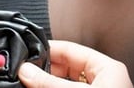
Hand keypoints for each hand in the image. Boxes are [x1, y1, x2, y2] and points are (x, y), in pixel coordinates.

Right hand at [16, 40, 132, 87]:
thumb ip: (50, 83)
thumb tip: (28, 72)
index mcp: (108, 70)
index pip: (73, 50)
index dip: (49, 51)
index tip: (28, 55)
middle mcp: (104, 82)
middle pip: (67, 69)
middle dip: (45, 71)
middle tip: (25, 73)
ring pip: (65, 85)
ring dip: (47, 85)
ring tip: (29, 85)